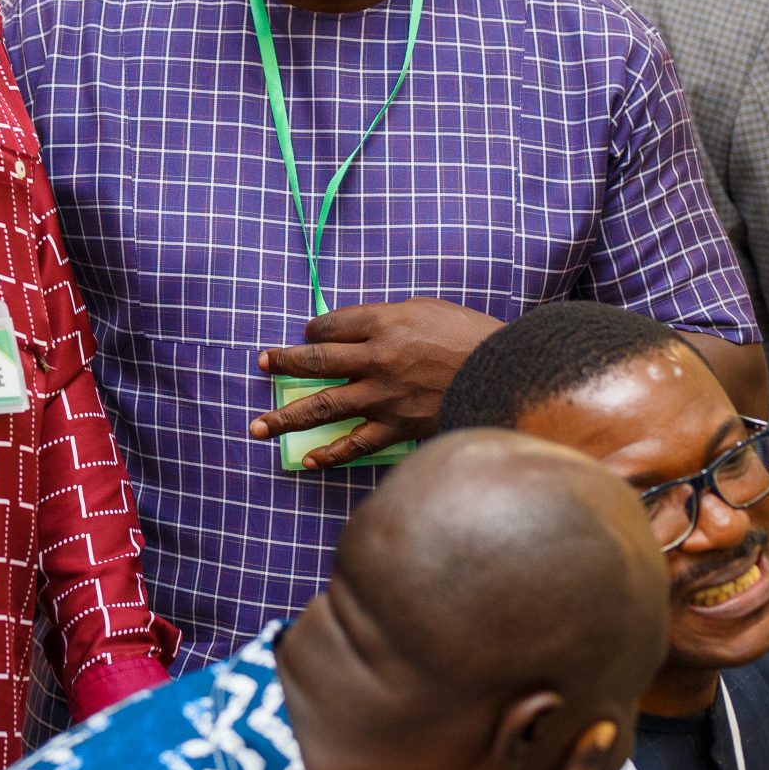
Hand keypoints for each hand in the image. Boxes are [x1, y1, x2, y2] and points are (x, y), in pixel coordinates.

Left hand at [251, 298, 500, 468]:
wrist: (509, 373)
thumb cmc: (469, 336)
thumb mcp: (426, 310)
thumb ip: (387, 319)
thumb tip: (353, 329)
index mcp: (384, 322)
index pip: (330, 326)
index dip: (313, 330)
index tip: (308, 336)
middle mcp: (378, 358)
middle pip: (316, 361)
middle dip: (284, 364)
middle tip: (262, 365)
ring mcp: (386, 396)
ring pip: (325, 406)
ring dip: (288, 417)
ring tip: (259, 427)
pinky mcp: (400, 426)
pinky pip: (358, 443)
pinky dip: (332, 453)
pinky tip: (309, 459)